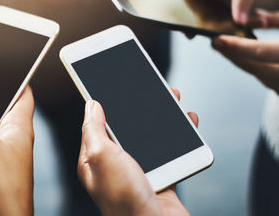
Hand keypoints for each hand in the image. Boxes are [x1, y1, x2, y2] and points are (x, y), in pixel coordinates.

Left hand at [78, 88, 196, 215]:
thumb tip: (91, 104)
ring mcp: (138, 170)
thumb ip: (95, 129)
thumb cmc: (124, 200)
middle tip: (149, 83)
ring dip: (162, 114)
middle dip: (138, 103)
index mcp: (95, 158)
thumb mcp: (102, 157)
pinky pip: (170, 149)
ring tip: (172, 96)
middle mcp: (114, 163)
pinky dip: (180, 134)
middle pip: (126, 124)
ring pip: (150, 134)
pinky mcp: (161, 176)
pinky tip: (187, 121)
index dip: (102, 100)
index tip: (109, 79)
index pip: (96, 122)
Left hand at [212, 10, 278, 106]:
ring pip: (259, 75)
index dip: (235, 46)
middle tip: (215, 42)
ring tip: (230, 48)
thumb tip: (252, 18)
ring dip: (245, 62)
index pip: (259, 52)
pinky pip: (270, 82)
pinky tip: (254, 60)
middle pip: (251, 67)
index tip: (216, 39)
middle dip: (231, 54)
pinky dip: (262, 70)